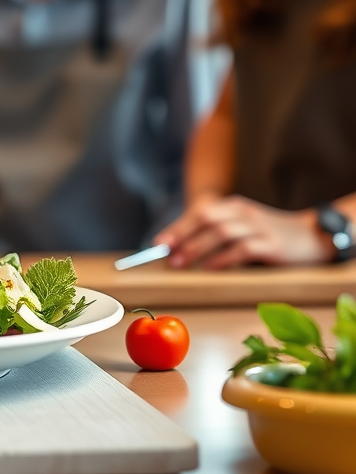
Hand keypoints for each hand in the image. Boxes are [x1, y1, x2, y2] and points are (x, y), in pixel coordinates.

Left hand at [154, 195, 334, 268]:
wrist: (314, 235)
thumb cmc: (272, 234)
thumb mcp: (245, 225)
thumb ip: (220, 232)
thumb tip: (183, 248)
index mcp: (235, 206)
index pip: (200, 212)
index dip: (178, 227)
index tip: (159, 243)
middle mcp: (244, 212)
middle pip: (206, 218)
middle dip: (182, 235)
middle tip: (165, 253)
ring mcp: (259, 227)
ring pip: (221, 233)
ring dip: (197, 248)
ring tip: (180, 262)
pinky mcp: (271, 245)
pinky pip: (242, 249)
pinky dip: (223, 258)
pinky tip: (209, 268)